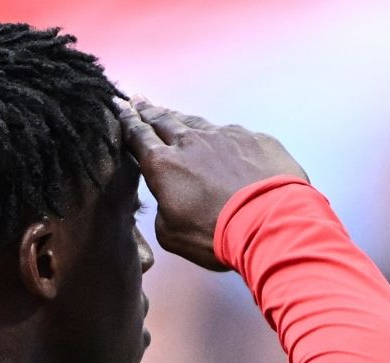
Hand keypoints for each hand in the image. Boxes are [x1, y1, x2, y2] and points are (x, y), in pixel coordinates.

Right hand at [118, 98, 307, 270]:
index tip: (120, 106)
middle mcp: (191, 142)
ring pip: (196, 122)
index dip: (127, 121)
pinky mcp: (254, 139)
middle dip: (149, 111)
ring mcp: (225, 136)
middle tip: (139, 100)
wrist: (269, 222)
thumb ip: (164, 208)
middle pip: (164, 120)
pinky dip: (221, 136)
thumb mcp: (171, 233)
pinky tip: (221, 139)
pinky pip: (232, 133)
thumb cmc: (215, 234)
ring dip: (181, 119)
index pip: (139, 136)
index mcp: (164, 164)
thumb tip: (171, 198)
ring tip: (172, 115)